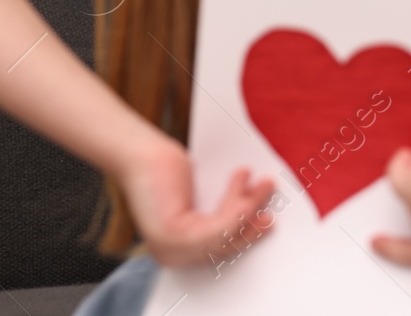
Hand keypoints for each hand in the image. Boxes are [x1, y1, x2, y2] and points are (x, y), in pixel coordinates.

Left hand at [117, 137, 276, 266]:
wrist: (140, 154)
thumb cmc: (165, 172)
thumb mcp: (198, 200)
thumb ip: (218, 214)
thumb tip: (253, 214)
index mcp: (175, 252)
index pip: (218, 252)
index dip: (245, 237)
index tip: (263, 221)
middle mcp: (171, 257)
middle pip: (226, 247)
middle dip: (252, 224)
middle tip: (270, 208)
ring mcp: (170, 249)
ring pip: (226, 235)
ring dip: (250, 207)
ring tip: (264, 183)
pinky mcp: (173, 235)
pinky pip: (220, 227)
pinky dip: (238, 206)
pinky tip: (245, 183)